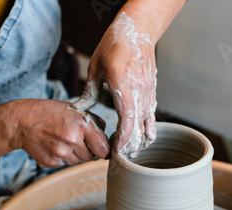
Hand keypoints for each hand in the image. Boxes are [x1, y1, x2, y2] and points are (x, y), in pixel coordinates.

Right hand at [9, 99, 108, 166]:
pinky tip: (52, 145)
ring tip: (61, 140)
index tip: (99, 147)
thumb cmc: (50, 113)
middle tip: (74, 139)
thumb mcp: (75, 110)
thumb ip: (94, 123)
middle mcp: (72, 140)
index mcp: (81, 125)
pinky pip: (64, 164)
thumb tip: (106, 141)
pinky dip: (61, 157)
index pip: (103, 148)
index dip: (102, 148)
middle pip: (91, 157)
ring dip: (73, 154)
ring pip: (77, 161)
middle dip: (86, 150)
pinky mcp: (51, 162)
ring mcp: (60, 153)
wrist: (21, 121)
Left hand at [71, 12, 156, 157]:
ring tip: (134, 154)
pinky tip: (147, 139)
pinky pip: (152, 112)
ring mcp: (148, 89)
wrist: (138, 29)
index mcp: (122, 81)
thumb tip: (79, 110)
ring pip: (147, 119)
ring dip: (141, 137)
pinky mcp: (152, 89)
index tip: (117, 148)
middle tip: (124, 158)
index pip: (126, 114)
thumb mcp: (96, 66)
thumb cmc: (114, 45)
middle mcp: (138, 87)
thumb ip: (90, 90)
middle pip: (138, 121)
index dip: (123, 133)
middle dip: (131, 142)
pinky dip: (149, 127)